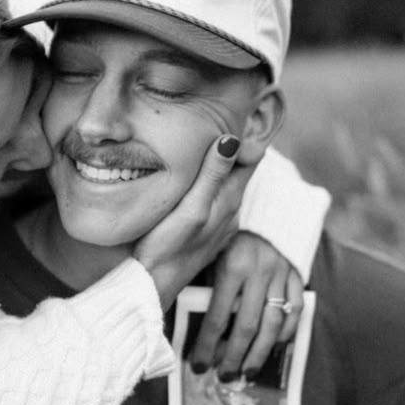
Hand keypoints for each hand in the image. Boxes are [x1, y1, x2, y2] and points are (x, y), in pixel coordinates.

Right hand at [134, 135, 252, 310]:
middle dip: (231, 150)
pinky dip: (208, 190)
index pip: (251, 158)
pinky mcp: (207, 236)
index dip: (245, 137)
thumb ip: (212, 175)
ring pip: (225, 188)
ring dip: (217, 170)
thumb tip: (231, 139)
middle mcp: (231, 211)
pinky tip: (191, 189)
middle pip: (239, 171)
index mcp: (229, 199)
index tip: (231, 118)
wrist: (153, 286)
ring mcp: (220, 225)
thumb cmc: (167, 247)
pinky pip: (214, 204)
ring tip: (201, 151)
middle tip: (214, 125)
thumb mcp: (191, 207)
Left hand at [190, 231, 303, 377]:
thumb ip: (205, 283)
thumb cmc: (229, 234)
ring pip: (273, 324)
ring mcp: (282, 275)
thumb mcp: (211, 252)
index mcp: (232, 266)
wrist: (267, 206)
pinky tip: (273, 347)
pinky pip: (296, 310)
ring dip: (259, 353)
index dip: (207, 345)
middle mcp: (259, 273)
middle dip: (233, 356)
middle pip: (247, 327)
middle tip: (223, 376)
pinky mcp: (298, 276)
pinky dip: (286, 333)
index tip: (197, 364)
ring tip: (246, 371)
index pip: (218, 317)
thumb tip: (190, 324)